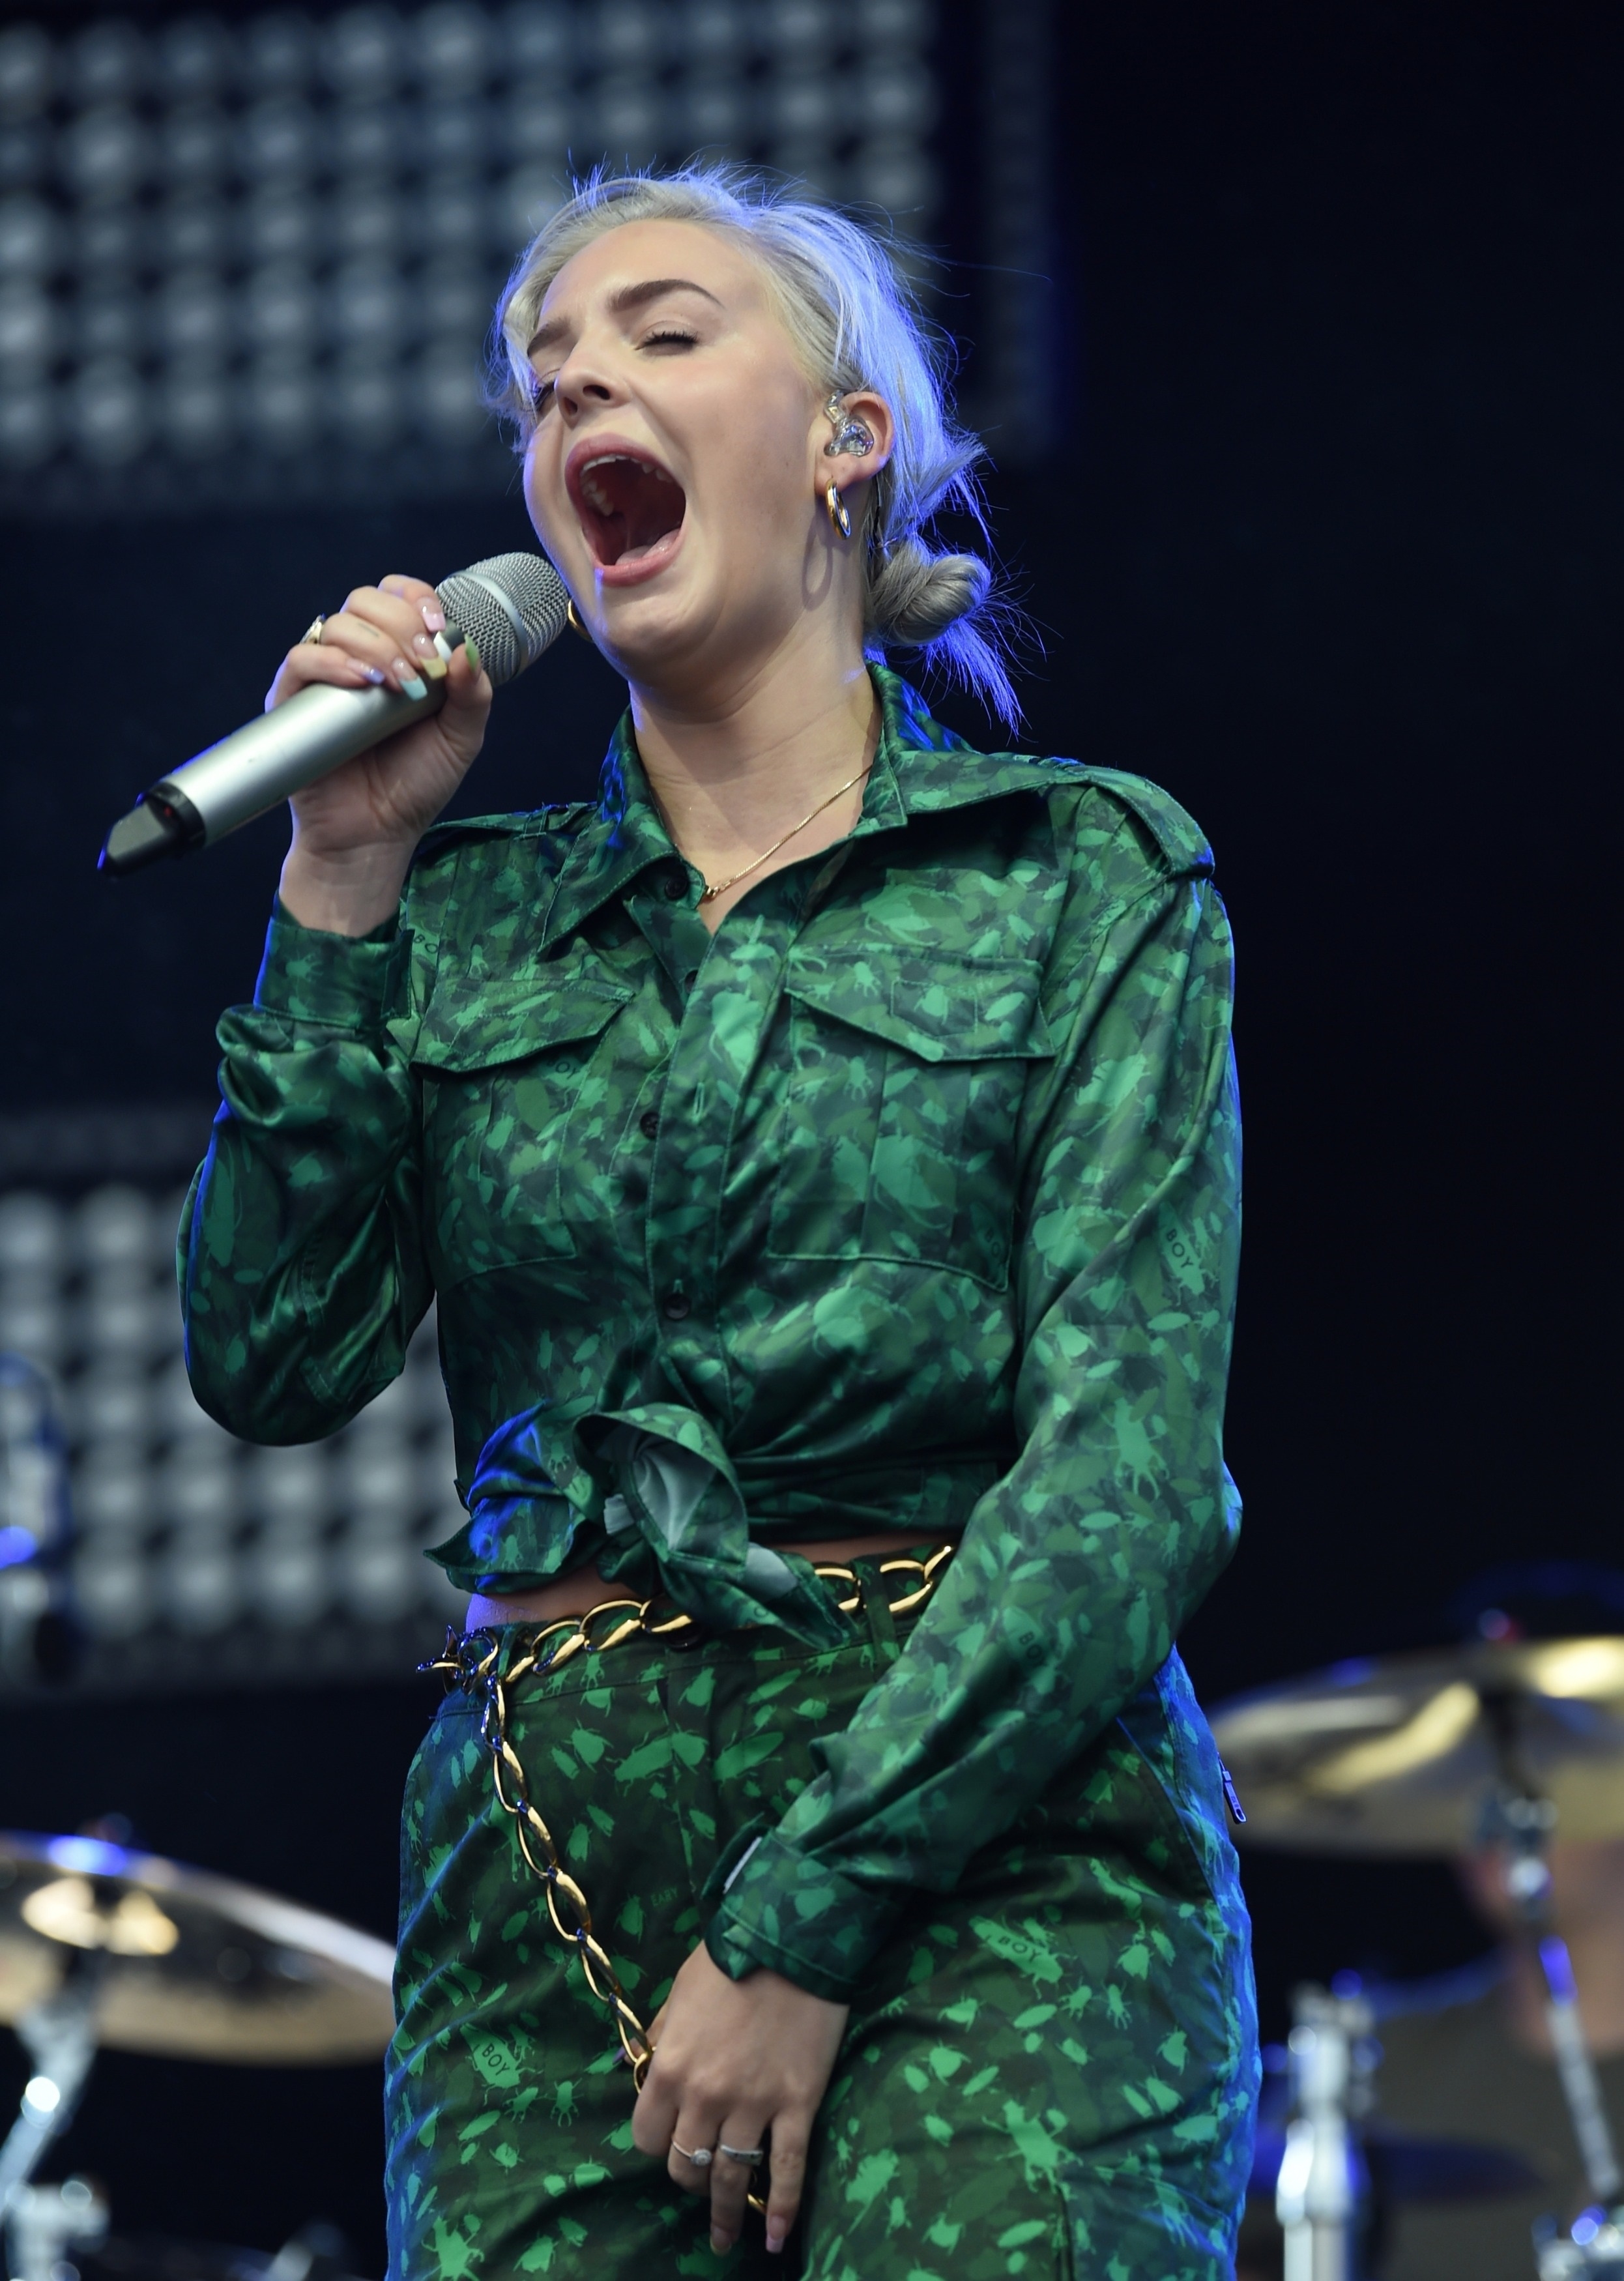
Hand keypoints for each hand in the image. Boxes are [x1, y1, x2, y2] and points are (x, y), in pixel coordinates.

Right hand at [269, 574, 492, 935]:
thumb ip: (472, 695)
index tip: (440, 630)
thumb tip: (466, 648)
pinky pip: (302, 660)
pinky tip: (362, 683)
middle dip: (402, 625)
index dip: (418, 600)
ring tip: (400, 687)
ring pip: (339, 624)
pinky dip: (333, 662)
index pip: (398, 596)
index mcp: (396, 654)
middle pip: (367, 601)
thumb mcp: (460, 739)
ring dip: (377, 646)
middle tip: (424, 667)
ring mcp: (323, 677)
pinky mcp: (291, 701)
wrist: (375, 835)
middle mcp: (357, 656)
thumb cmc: (414, 785)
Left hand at [632, 1942, 848, 2257]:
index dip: (657, 2142)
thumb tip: (646, 2066)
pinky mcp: (796, 2106)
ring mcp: (753, 2106)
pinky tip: (778, 2236)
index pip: (647, 2137)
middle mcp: (705, 2097)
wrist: (791, 1941)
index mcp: (670, 2068)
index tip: (670, 2138)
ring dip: (725, 2214)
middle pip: (686, 2164)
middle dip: (690, 2176)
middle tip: (701, 2179)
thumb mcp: (679, 1993)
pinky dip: (783, 2209)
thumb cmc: (730, 1960)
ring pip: (731, 2178)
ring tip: (725, 2238)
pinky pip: (786, 2170)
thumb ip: (661, 2036)